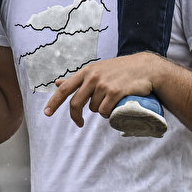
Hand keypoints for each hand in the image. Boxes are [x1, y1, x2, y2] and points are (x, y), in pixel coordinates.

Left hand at [43, 53, 157, 127]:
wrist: (145, 68)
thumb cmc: (119, 70)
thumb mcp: (96, 70)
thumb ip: (78, 79)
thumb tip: (58, 83)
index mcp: (86, 71)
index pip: (65, 88)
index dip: (54, 101)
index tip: (46, 113)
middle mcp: (93, 77)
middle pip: (76, 103)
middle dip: (76, 116)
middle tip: (79, 123)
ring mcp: (104, 84)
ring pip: (93, 109)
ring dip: (100, 110)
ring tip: (110, 101)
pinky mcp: (115, 92)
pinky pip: (105, 112)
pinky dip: (108, 113)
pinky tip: (115, 106)